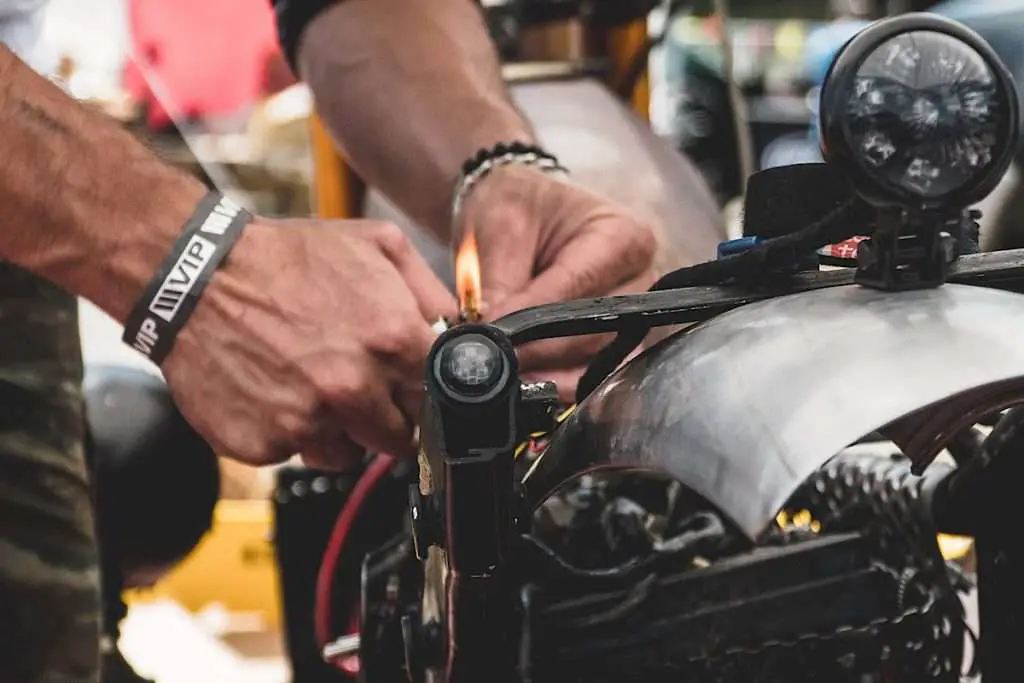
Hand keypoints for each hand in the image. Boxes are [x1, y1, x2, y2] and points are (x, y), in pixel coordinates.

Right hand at [160, 218, 456, 469]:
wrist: (194, 278)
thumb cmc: (284, 258)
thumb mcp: (377, 244)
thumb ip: (430, 290)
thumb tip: (462, 327)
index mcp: (391, 340)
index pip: (441, 398)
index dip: (427, 391)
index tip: (412, 386)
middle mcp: (353, 387)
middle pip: (401, 436)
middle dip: (389, 415)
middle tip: (361, 385)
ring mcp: (308, 421)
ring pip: (350, 453)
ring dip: (342, 429)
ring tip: (314, 383)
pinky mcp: (265, 444)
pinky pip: (298, 453)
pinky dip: (293, 432)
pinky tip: (279, 391)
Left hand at [457, 165, 657, 393]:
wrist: (522, 216)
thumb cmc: (519, 206)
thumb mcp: (500, 222)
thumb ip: (498, 278)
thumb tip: (488, 333)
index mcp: (625, 236)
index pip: (578, 287)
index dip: (531, 317)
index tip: (490, 335)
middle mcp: (643, 281)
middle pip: (592, 333)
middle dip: (537, 352)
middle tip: (489, 362)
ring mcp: (635, 318)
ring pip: (594, 362)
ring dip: (546, 373)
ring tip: (502, 376)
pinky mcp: (618, 345)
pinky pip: (591, 375)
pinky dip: (556, 382)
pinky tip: (524, 386)